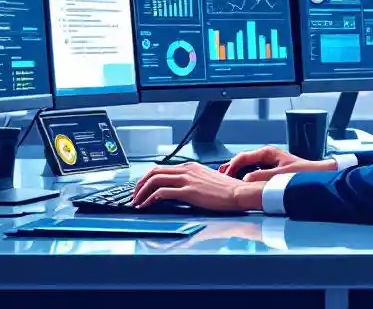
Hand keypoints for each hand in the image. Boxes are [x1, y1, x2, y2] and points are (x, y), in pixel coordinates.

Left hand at [131, 162, 264, 211]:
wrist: (238, 193)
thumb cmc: (226, 191)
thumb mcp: (205, 181)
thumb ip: (191, 182)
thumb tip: (178, 191)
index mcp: (189, 167)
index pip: (161, 168)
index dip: (148, 178)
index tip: (142, 187)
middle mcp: (186, 170)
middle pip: (154, 172)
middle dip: (140, 184)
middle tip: (134, 195)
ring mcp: (187, 179)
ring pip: (155, 180)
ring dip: (142, 192)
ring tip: (137, 202)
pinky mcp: (189, 191)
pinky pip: (163, 192)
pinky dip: (150, 199)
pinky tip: (147, 206)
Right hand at [218, 146, 336, 182]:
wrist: (319, 175)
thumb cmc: (304, 173)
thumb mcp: (281, 175)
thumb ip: (262, 177)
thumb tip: (246, 179)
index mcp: (268, 152)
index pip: (243, 157)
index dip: (232, 166)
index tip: (225, 175)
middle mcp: (267, 155)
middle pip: (243, 160)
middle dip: (231, 167)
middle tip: (220, 176)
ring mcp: (269, 162)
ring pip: (248, 165)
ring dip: (238, 172)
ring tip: (227, 179)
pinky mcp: (272, 170)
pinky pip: (254, 171)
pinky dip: (246, 176)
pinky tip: (242, 183)